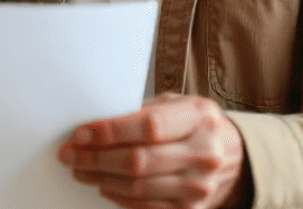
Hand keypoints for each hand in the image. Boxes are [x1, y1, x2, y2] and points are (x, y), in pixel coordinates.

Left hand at [58, 93, 250, 208]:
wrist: (232, 155)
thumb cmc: (194, 125)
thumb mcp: (176, 105)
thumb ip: (141, 113)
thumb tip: (93, 126)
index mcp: (198, 117)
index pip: (147, 126)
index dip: (108, 132)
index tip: (80, 134)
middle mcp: (204, 152)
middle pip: (137, 161)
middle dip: (95, 158)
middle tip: (70, 154)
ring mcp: (200, 185)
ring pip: (137, 187)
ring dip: (100, 179)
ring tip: (80, 169)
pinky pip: (145, 207)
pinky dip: (118, 196)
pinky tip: (104, 185)